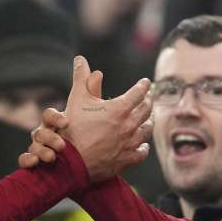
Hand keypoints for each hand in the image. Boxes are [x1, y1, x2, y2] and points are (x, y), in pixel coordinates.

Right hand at [18, 57, 152, 180]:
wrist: (72, 161)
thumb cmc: (73, 128)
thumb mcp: (76, 99)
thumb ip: (81, 78)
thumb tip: (80, 59)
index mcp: (120, 108)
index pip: (139, 92)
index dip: (143, 85)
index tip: (146, 82)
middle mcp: (129, 125)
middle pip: (147, 110)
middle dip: (148, 101)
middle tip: (148, 98)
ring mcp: (130, 143)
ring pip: (147, 130)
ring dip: (149, 122)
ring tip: (148, 119)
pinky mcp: (128, 159)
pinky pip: (142, 151)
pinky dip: (144, 147)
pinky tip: (143, 145)